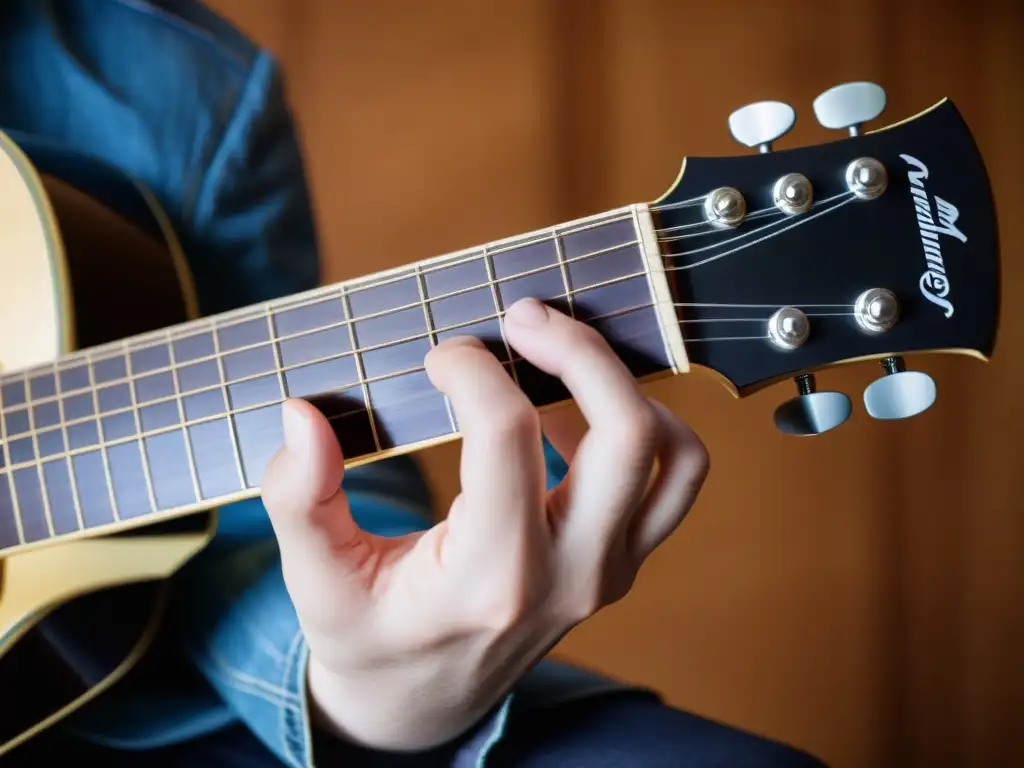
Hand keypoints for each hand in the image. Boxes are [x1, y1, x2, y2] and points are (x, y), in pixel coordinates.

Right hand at [260, 297, 709, 751]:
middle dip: (580, 350)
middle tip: (521, 316)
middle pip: (625, 432)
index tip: (437, 357)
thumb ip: (299, 499)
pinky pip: (673, 479)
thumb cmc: (368, 637)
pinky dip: (643, 426)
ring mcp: (608, 571)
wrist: (425, 704)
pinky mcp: (624, 562)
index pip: (507, 438)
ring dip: (621, 386)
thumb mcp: (316, 581)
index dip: (472, 370)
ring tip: (551, 363)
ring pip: (670, 453)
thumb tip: (302, 415)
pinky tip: (570, 414)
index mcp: (487, 580)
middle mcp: (568, 575)